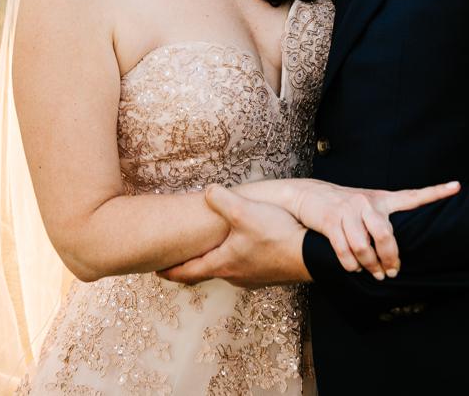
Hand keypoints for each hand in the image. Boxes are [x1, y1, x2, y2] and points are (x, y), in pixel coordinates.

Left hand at [158, 185, 311, 287]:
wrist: (312, 255)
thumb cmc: (277, 236)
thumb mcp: (245, 212)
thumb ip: (222, 199)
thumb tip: (208, 190)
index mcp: (222, 263)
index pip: (186, 273)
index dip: (170, 271)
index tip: (156, 271)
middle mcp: (234, 275)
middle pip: (206, 273)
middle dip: (192, 266)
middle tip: (180, 261)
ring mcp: (253, 278)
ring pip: (228, 271)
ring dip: (218, 262)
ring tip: (214, 251)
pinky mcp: (269, 275)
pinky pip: (247, 268)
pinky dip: (239, 260)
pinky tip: (248, 249)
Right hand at [244, 178, 459, 279]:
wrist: (312, 195)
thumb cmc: (347, 205)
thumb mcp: (369, 204)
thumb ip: (385, 218)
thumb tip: (398, 247)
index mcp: (383, 198)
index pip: (413, 195)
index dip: (436, 192)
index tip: (457, 186)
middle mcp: (367, 202)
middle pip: (385, 235)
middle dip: (390, 258)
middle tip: (393, 272)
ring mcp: (348, 211)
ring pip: (362, 246)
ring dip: (370, 266)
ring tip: (376, 274)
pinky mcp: (330, 221)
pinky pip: (343, 250)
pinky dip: (350, 264)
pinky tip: (355, 269)